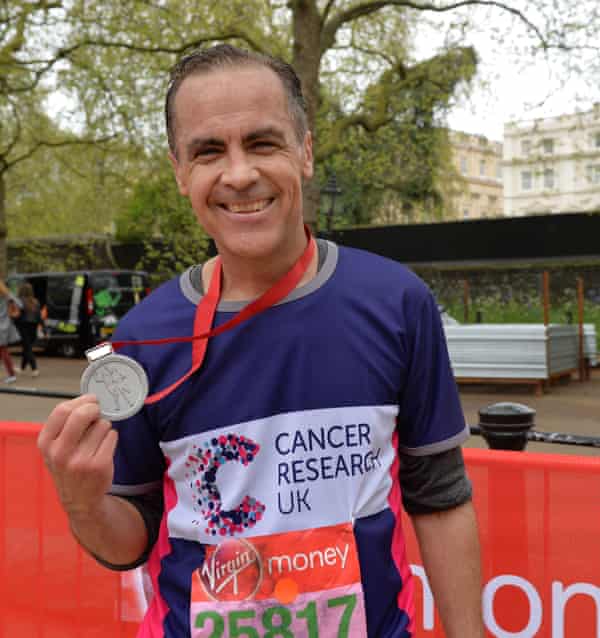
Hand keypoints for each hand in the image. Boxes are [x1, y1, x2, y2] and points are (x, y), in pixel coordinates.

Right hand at [38, 395, 117, 519]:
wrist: (80, 500)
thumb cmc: (68, 467)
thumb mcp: (55, 447)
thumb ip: (66, 424)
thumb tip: (90, 399)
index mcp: (46, 443)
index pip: (61, 410)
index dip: (80, 401)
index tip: (90, 400)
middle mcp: (60, 452)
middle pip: (81, 414)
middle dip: (95, 408)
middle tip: (98, 411)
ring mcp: (80, 460)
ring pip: (102, 424)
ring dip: (104, 426)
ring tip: (97, 439)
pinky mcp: (99, 465)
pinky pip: (112, 435)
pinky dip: (111, 437)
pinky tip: (104, 447)